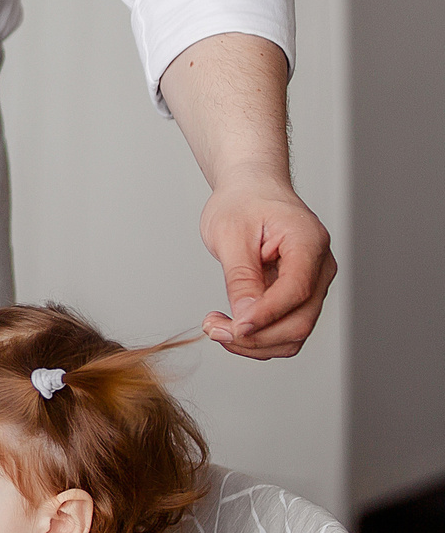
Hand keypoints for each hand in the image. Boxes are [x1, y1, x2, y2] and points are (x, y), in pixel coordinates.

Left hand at [198, 177, 335, 357]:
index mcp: (308, 242)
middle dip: (255, 336)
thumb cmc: (241, 203)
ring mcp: (314, 285)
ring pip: (295, 333)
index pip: (296, 291)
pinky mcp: (300, 296)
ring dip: (255, 342)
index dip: (266, 315)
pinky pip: (286, 328)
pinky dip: (259, 337)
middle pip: (300, 321)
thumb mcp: (230, 233)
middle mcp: (320, 268)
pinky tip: (231, 326)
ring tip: (216, 327)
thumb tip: (245, 320)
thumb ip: (240, 277)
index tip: (233, 327)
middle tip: (212, 329)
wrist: (251, 190)